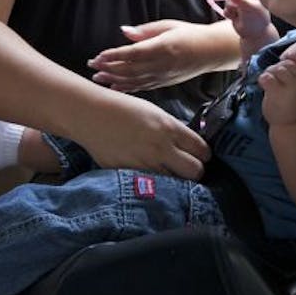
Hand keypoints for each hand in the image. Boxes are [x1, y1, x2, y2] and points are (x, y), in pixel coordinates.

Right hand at [79, 94, 210, 178]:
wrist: (91, 115)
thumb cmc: (123, 109)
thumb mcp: (155, 114)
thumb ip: (173, 131)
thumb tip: (189, 147)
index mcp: (169, 128)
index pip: (202, 151)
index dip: (204, 155)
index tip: (201, 156)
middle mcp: (160, 148)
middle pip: (195, 172)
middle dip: (196, 171)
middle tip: (188, 167)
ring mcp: (145, 164)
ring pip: (175, 182)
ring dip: (175, 178)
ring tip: (168, 171)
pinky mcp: (129, 174)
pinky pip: (151, 185)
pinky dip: (154, 183)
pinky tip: (150, 174)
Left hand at [88, 19, 226, 91]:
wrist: (212, 51)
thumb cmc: (190, 34)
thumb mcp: (168, 25)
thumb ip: (145, 31)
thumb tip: (124, 32)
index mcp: (162, 48)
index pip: (132, 54)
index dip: (113, 56)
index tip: (98, 56)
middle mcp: (161, 65)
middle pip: (129, 70)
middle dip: (108, 69)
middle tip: (92, 67)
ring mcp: (163, 77)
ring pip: (133, 81)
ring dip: (114, 80)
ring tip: (98, 78)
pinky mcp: (164, 83)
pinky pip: (142, 87)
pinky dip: (127, 88)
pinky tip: (115, 88)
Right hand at [223, 0, 275, 52]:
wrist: (254, 34)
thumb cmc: (256, 19)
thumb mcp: (248, 6)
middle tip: (237, 5)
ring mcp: (239, 6)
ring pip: (227, 1)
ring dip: (231, 7)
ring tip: (238, 14)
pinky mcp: (233, 13)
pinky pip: (226, 9)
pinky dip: (229, 14)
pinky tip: (234, 18)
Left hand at [258, 50, 295, 126]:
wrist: (291, 124)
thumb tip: (285, 57)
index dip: (294, 56)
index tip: (286, 58)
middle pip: (287, 64)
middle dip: (278, 67)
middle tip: (275, 77)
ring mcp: (290, 87)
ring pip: (277, 69)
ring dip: (270, 73)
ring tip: (270, 81)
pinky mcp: (276, 92)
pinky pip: (267, 77)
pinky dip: (263, 79)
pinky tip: (264, 84)